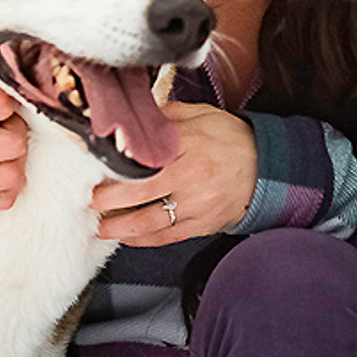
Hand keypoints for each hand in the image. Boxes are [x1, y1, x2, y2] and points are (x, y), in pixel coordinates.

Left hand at [92, 101, 255, 245]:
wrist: (266, 167)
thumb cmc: (231, 140)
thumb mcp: (201, 115)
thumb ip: (167, 116)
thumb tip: (136, 118)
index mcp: (188, 144)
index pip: (143, 158)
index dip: (114, 168)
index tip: (94, 172)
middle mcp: (191, 175)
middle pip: (139, 192)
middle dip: (109, 200)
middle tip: (91, 202)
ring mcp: (197, 204)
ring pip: (150, 221)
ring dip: (121, 227)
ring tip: (102, 227)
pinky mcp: (203, 224)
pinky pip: (167, 236)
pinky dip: (144, 240)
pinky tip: (128, 238)